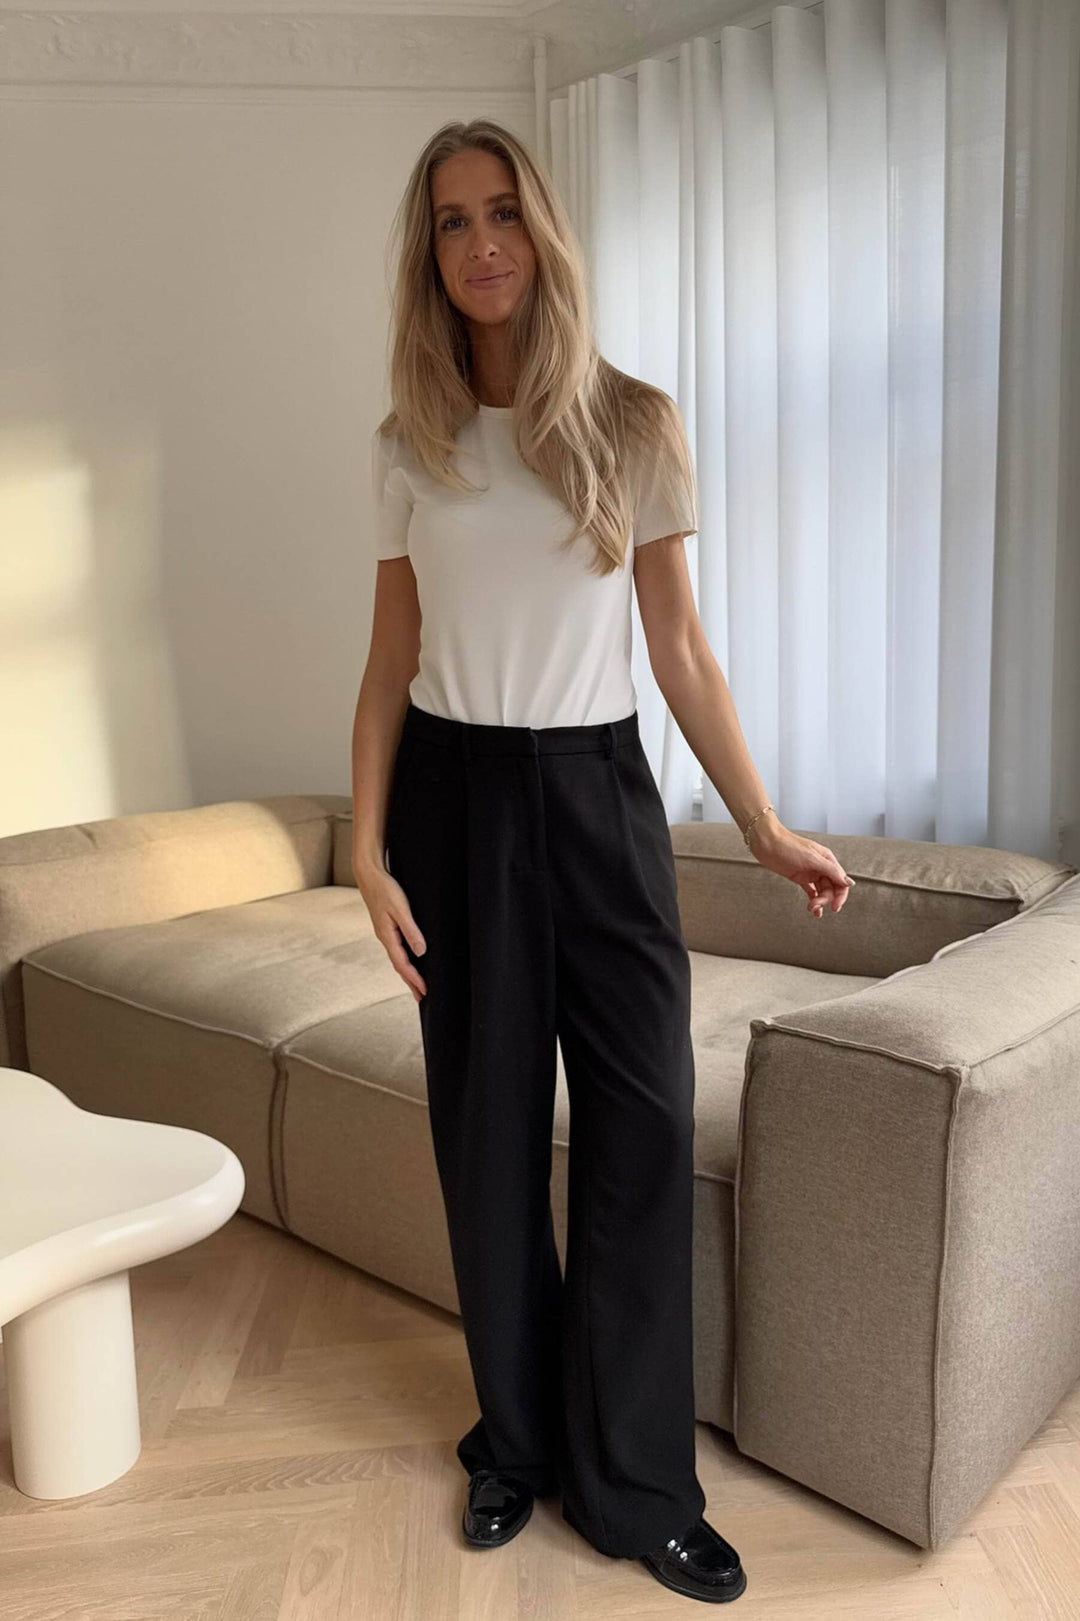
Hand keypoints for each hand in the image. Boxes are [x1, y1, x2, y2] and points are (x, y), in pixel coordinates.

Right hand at [354, 859, 427, 1000]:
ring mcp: (384, 932)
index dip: (414, 979)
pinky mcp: (386, 926)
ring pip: (397, 958)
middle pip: (399, 966)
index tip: (424, 992)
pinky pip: (396, 949)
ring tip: (416, 984)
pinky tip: (409, 960)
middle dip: (410, 982)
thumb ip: (411, 930)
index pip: (403, 964)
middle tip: (421, 997)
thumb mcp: (401, 909)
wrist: (368, 874)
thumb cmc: (385, 889)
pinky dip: (403, 960)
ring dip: (407, 973)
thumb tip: (421, 952)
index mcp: (387, 936)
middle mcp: (385, 937)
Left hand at [747, 821, 854, 917]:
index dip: (840, 896)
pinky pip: (811, 890)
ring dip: (818, 902)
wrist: (766, 842)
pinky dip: (813, 899)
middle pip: (831, 888)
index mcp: (827, 860)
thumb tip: (849, 882)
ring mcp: (810, 872)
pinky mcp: (799, 877)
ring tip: (811, 909)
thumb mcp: (812, 858)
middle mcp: (821, 867)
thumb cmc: (788, 846)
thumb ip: (831, 871)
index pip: (841, 881)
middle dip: (825, 899)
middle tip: (815, 906)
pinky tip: (812, 909)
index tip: (835, 907)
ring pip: (821, 891)